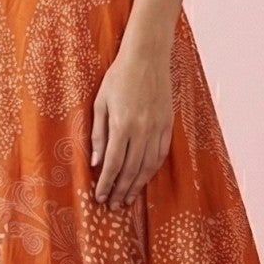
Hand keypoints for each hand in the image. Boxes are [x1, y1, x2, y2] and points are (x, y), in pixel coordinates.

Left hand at [91, 36, 173, 207]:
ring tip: (128, 199)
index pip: (112, 164)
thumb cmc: (118, 77)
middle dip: (120, 190)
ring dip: (137, 185)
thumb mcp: (100, 103)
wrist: (147, 58)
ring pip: (147, 166)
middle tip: (113, 205)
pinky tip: (144, 178)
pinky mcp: (168, 125)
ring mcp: (157, 129)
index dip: (106, 184)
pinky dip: (152, 170)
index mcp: (122, 125)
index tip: (100, 197)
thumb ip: (98, 134)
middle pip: (130, 170)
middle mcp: (142, 131)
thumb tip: (95, 162)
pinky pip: (161, 154)